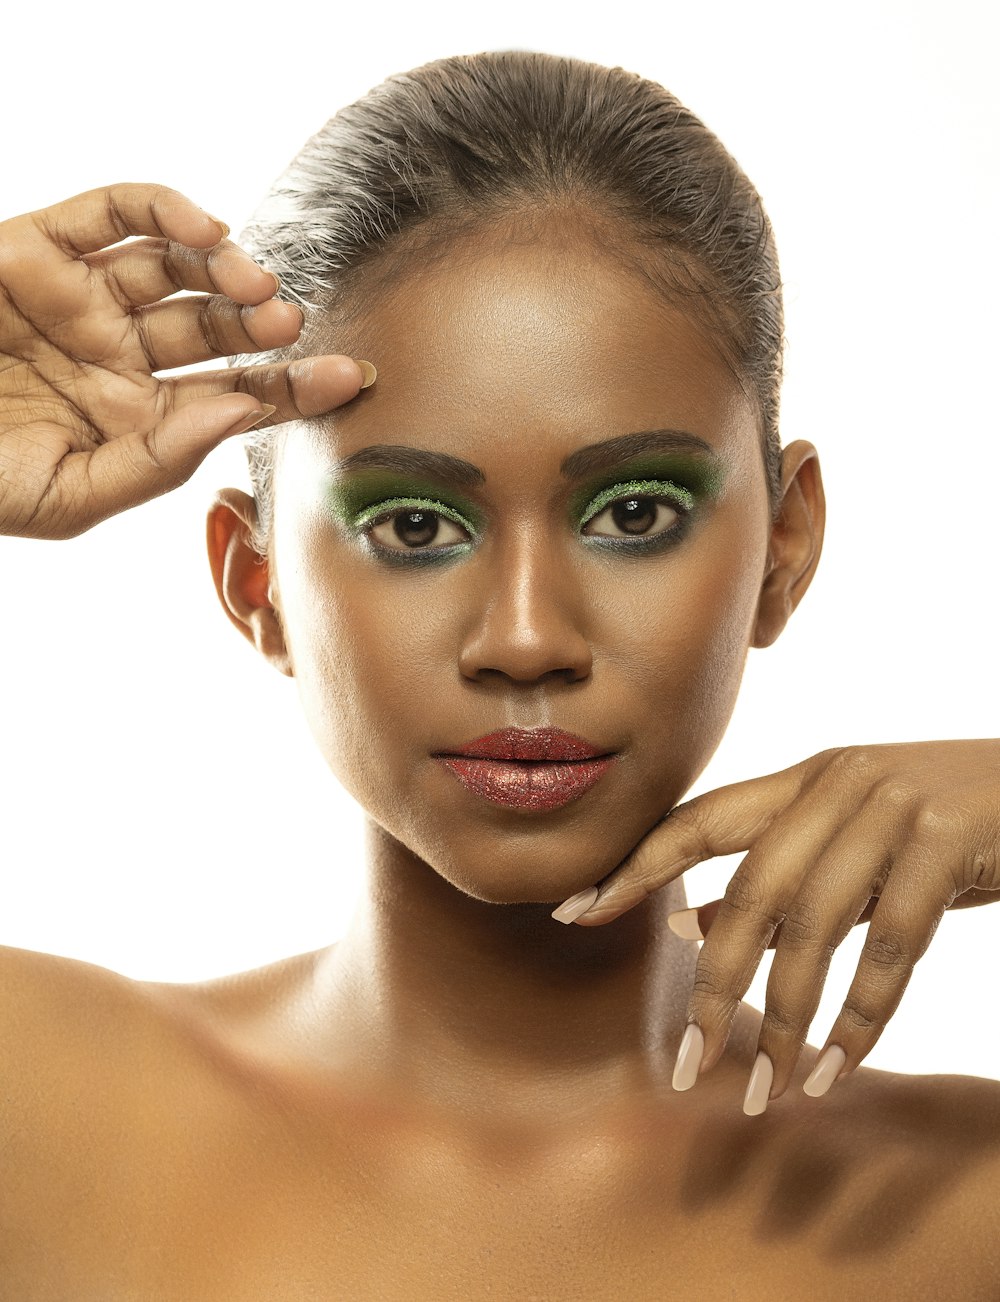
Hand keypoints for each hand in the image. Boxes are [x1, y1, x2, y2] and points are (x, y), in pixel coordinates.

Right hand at [0, 183, 372, 539]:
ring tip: (253, 287)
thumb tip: (240, 416)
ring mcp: (85, 300)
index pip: (234, 397)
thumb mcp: (72, 496)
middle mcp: (122, 356)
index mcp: (140, 419)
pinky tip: (203, 230)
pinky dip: (165, 208)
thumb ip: (161, 460)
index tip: (351, 377)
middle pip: (218, 329)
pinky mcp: (41, 248)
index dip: (295, 387)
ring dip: (225, 268)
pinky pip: (116, 212)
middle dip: (262, 326)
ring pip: (177, 265)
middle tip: (292, 324)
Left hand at [556, 740, 999, 1104]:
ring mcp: (894, 810)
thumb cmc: (942, 822)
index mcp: (803, 778)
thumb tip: (688, 923)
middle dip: (712, 983)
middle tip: (685, 1061)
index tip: (573, 913)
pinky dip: (862, 1015)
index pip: (698, 822)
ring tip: (769, 1090)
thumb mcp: (852, 843)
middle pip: (750, 891)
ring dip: (786, 1019)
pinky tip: (836, 1066)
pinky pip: (891, 946)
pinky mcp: (947, 843)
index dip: (633, 867)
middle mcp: (837, 784)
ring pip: (814, 927)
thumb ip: (778, 877)